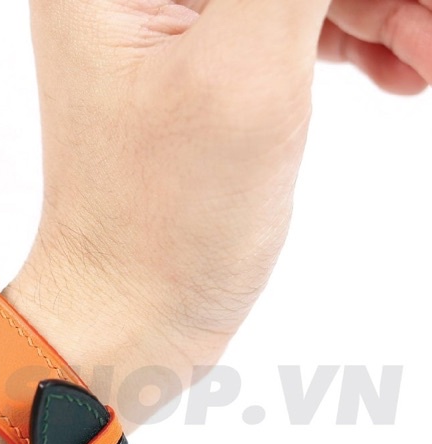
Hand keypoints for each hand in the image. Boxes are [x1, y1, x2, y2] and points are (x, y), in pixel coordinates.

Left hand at [11, 0, 430, 380]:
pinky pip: (299, 16)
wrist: (134, 318)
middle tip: (425, 25)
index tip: (395, 3)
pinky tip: (406, 67)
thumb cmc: (163, 225)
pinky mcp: (207, 67)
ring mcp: (174, 26)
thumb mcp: (242, 70)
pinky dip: (362, 31)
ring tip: (427, 53)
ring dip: (386, 0)